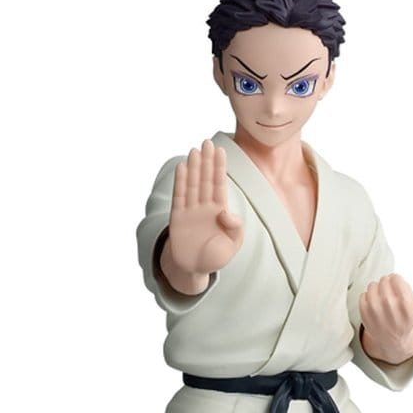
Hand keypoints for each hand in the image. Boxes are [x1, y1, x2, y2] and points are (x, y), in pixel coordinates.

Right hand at [168, 139, 243, 277]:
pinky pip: (179, 196)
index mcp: (220, 212)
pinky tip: (182, 167)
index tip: (221, 150)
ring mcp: (191, 211)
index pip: (219, 185)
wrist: (194, 270)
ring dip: (193, 168)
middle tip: (207, 142)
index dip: (219, 168)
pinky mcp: (177, 218)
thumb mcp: (232, 245)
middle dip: (207, 161)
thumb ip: (235, 229)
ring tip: (195, 150)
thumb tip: (226, 213)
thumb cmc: (215, 258)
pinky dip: (180, 182)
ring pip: (193, 185)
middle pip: (206, 180)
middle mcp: (205, 207)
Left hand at [358, 273, 412, 364]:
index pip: (397, 280)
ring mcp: (375, 313)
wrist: (393, 340)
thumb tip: (392, 277)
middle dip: (385, 280)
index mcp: (406, 307)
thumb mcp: (411, 306)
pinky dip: (367, 296)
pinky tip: (373, 303)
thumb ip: (405, 290)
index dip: (395, 278)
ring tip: (380, 295)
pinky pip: (362, 295)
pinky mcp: (364, 315)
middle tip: (387, 286)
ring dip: (376, 287)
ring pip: (372, 286)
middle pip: (384, 281)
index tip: (395, 280)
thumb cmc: (402, 319)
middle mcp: (390, 310)